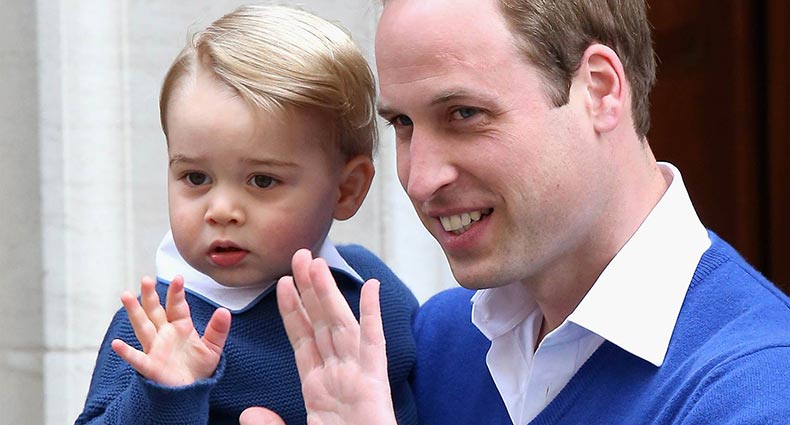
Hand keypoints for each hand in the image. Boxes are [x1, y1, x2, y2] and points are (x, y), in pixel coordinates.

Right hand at [110, 275, 230, 386]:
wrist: (192, 391)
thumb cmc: (199, 367)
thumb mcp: (213, 347)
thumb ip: (218, 330)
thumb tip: (225, 311)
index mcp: (181, 327)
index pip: (177, 306)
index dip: (176, 293)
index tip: (178, 278)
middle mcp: (165, 334)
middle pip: (155, 312)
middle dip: (150, 296)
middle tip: (146, 279)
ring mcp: (155, 349)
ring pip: (143, 327)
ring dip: (134, 312)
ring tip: (125, 295)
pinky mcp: (150, 367)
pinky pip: (137, 359)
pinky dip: (127, 352)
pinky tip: (117, 344)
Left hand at [239, 249, 396, 424]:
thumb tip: (250, 414)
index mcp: (318, 388)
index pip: (302, 340)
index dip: (291, 311)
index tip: (281, 284)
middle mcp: (337, 374)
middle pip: (320, 323)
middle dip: (309, 289)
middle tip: (299, 256)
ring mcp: (356, 375)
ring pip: (339, 324)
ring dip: (329, 293)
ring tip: (316, 263)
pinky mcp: (374, 382)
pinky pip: (373, 343)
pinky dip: (374, 314)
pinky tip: (372, 288)